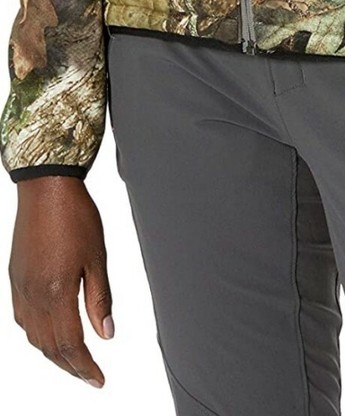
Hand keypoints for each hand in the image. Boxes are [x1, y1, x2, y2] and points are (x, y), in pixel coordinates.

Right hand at [9, 176, 113, 387]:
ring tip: (74, 359)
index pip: (71, 345)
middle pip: (50, 347)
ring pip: (34, 336)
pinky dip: (37, 334)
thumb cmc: (74, 216)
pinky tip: (49, 332)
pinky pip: (22, 318)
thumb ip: (100, 299)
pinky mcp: (15, 278)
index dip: (85, 367)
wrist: (46, 188)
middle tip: (90, 375)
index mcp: (56, 292)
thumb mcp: (97, 257)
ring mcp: (21, 287)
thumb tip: (106, 334)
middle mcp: (33, 295)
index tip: (98, 379)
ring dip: (54, 354)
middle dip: (71, 366)